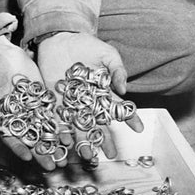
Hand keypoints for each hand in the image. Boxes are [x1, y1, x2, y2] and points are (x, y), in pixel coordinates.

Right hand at [0, 36, 63, 169]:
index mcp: (2, 120)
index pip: (11, 138)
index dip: (20, 149)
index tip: (29, 158)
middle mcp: (18, 118)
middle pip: (32, 139)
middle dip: (43, 153)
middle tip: (53, 166)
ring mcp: (32, 109)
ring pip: (45, 130)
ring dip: (55, 143)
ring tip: (66, 155)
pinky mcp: (42, 98)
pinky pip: (53, 114)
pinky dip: (61, 125)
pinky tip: (70, 135)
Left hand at [36, 32, 142, 159]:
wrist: (61, 38)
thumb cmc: (87, 45)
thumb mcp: (107, 54)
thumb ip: (117, 70)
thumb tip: (124, 90)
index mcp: (103, 93)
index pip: (118, 109)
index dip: (129, 119)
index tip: (139, 129)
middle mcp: (89, 103)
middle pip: (98, 125)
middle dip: (105, 140)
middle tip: (111, 155)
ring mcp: (72, 104)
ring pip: (79, 127)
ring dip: (83, 142)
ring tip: (88, 156)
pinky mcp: (55, 102)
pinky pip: (59, 120)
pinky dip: (62, 131)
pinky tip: (65, 143)